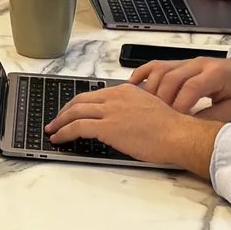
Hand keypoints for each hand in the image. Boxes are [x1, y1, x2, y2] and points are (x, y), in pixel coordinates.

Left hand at [45, 83, 220, 175]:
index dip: (79, 103)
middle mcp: (115, 97)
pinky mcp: (106, 127)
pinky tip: (59, 138)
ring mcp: (110, 111)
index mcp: (126, 90)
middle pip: (80, 100)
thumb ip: (132, 108)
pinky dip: (64, 132)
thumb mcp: (149, 108)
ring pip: (75, 112)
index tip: (72, 110)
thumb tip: (122, 119)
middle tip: (56, 120)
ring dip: (59, 122)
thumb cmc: (171, 128)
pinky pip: (77, 127)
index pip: (95, 94)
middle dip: (64, 110)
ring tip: (52, 130)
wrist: (178, 134)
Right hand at [127, 50, 230, 114]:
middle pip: (171, 77)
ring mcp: (187, 62)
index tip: (174, 121)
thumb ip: (211, 118)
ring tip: (144, 108)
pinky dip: (142, 74)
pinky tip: (132, 85)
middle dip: (162, 100)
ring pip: (160, 70)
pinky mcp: (178, 63)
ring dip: (150, 89)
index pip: (192, 87)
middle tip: (157, 118)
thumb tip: (189, 128)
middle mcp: (199, 64)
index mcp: (216, 74)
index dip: (180, 105)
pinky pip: (156, 64)